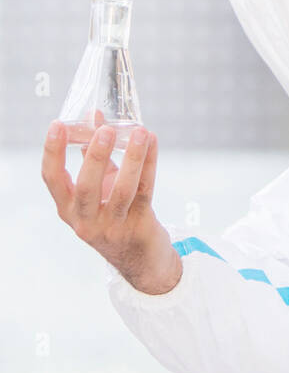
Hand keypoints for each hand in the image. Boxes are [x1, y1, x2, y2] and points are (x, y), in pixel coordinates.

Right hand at [41, 119, 180, 294]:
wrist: (140, 257)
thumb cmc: (114, 212)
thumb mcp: (99, 186)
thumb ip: (93, 153)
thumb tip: (93, 114)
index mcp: (68, 208)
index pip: (52, 179)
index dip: (52, 152)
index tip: (58, 125)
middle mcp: (85, 220)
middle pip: (86, 188)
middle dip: (95, 157)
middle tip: (106, 130)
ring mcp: (113, 226)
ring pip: (122, 191)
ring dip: (132, 158)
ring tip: (140, 131)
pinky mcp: (139, 225)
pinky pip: (145, 190)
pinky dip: (150, 164)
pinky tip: (153, 142)